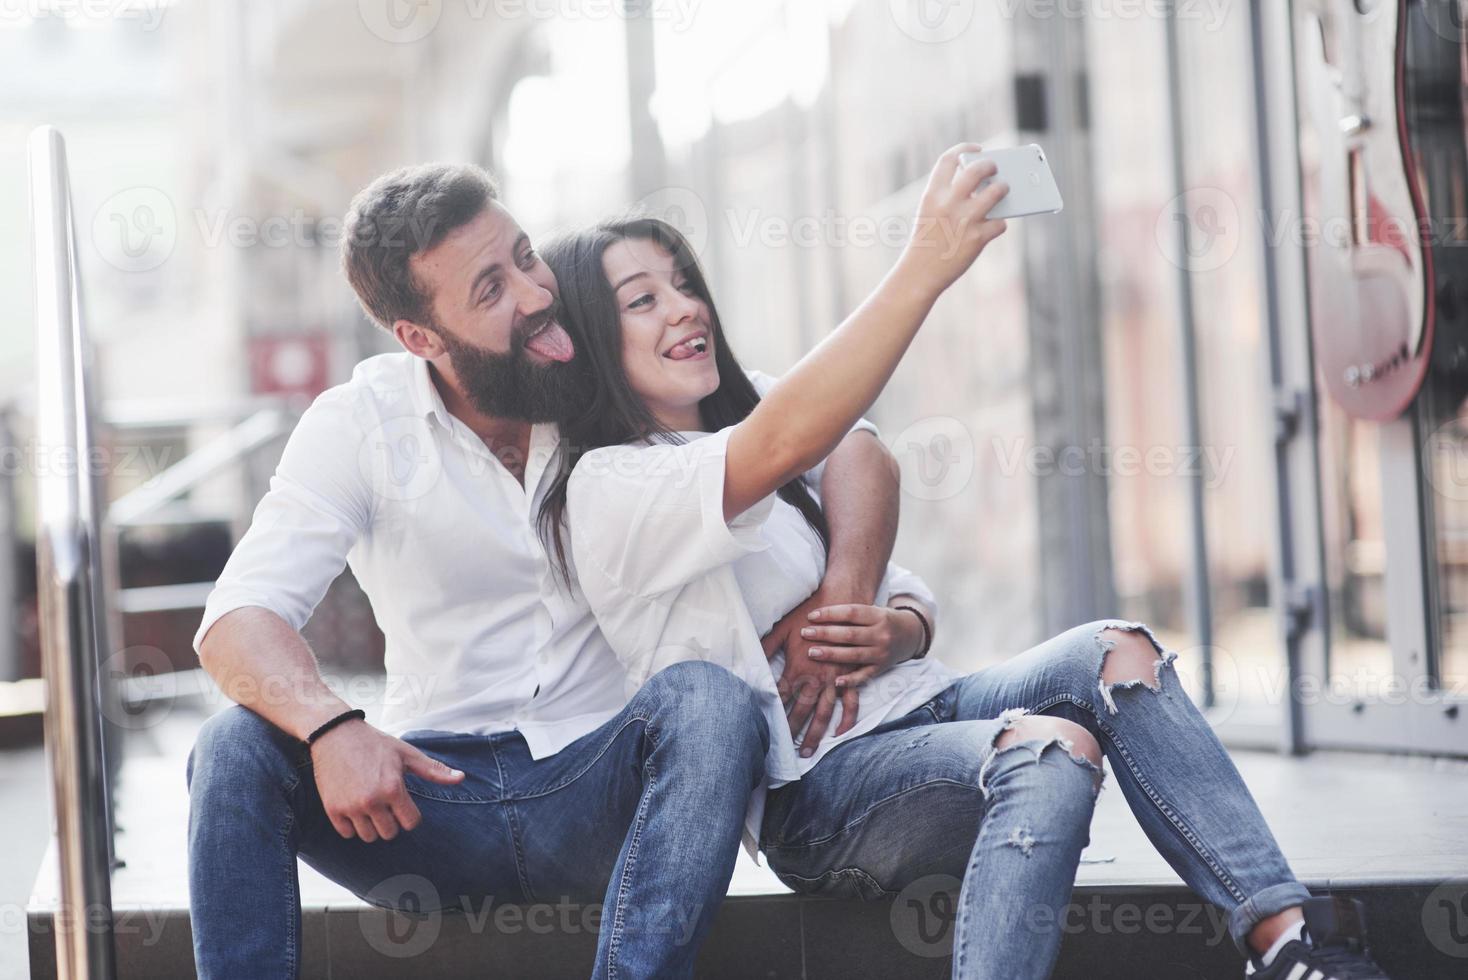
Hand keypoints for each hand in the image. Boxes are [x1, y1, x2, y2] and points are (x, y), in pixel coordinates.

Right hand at [309, 719, 464, 841]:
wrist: (335, 735)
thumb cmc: (375, 743)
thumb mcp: (406, 753)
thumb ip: (433, 770)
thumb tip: (461, 777)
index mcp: (393, 788)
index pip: (410, 823)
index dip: (410, 814)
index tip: (403, 802)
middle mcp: (372, 801)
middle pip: (390, 833)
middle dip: (392, 821)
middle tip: (386, 804)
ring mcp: (351, 807)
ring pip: (368, 836)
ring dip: (372, 825)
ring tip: (371, 806)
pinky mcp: (333, 809)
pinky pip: (347, 834)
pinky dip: (352, 826)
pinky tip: (355, 808)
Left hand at [761, 586, 865, 756]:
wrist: (842, 602)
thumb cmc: (811, 613)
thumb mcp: (784, 627)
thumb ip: (767, 645)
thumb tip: (750, 658)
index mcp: (798, 667)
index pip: (781, 696)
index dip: (772, 713)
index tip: (762, 729)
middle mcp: (817, 678)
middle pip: (801, 711)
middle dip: (791, 731)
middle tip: (782, 751)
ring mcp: (835, 679)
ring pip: (824, 713)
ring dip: (816, 733)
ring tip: (807, 751)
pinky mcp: (850, 676)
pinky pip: (851, 702)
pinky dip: (846, 718)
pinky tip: (840, 733)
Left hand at [802, 603, 924, 689]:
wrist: (910, 635)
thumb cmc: (882, 620)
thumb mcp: (873, 610)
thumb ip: (851, 613)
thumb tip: (817, 612)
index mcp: (878, 616)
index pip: (851, 613)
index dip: (830, 613)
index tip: (811, 616)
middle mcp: (881, 635)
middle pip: (849, 634)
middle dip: (825, 634)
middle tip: (805, 633)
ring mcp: (882, 653)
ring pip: (854, 655)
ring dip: (831, 654)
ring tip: (811, 652)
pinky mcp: (881, 668)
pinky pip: (864, 676)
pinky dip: (850, 680)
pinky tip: (835, 681)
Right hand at [896, 143, 1009, 299]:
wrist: (920, 273)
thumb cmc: (927, 241)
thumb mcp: (930, 213)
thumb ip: (950, 197)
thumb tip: (982, 186)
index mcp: (932, 194)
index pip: (948, 159)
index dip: (964, 149)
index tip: (975, 148)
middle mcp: (948, 203)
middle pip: (977, 170)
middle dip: (990, 165)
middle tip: (995, 167)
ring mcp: (964, 220)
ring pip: (996, 192)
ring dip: (1003, 189)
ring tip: (1004, 189)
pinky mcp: (977, 238)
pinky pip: (999, 223)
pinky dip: (999, 224)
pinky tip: (995, 226)